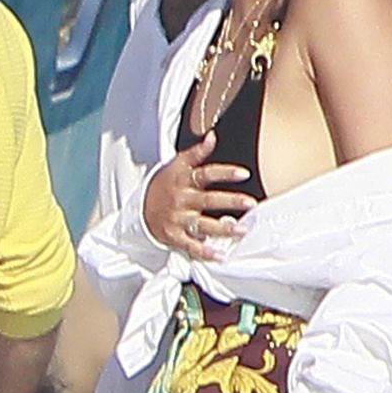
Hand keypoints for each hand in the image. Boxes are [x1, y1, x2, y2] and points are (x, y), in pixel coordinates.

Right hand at [142, 131, 254, 258]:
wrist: (141, 209)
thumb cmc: (165, 185)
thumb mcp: (177, 164)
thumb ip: (197, 152)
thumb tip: (213, 136)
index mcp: (184, 180)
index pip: (206, 174)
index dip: (225, 173)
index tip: (244, 173)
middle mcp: (182, 200)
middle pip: (208, 200)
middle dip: (230, 201)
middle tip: (250, 203)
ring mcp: (178, 219)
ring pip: (203, 224)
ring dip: (223, 228)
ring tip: (241, 230)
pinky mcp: (174, 237)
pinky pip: (191, 246)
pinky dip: (205, 252)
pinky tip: (220, 256)